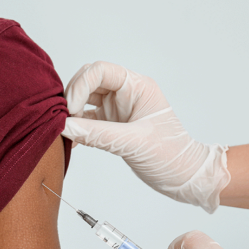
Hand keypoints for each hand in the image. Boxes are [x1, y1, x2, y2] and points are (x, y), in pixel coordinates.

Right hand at [61, 61, 230, 213]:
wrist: (184, 177)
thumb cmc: (171, 156)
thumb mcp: (133, 143)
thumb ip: (96, 134)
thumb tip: (64, 127)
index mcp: (137, 87)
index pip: (100, 71)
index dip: (80, 86)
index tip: (71, 109)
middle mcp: (126, 93)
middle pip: (88, 81)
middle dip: (72, 97)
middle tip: (64, 119)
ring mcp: (117, 108)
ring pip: (83, 99)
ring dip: (71, 112)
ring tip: (66, 130)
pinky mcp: (111, 124)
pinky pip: (85, 118)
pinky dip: (75, 127)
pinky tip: (71, 141)